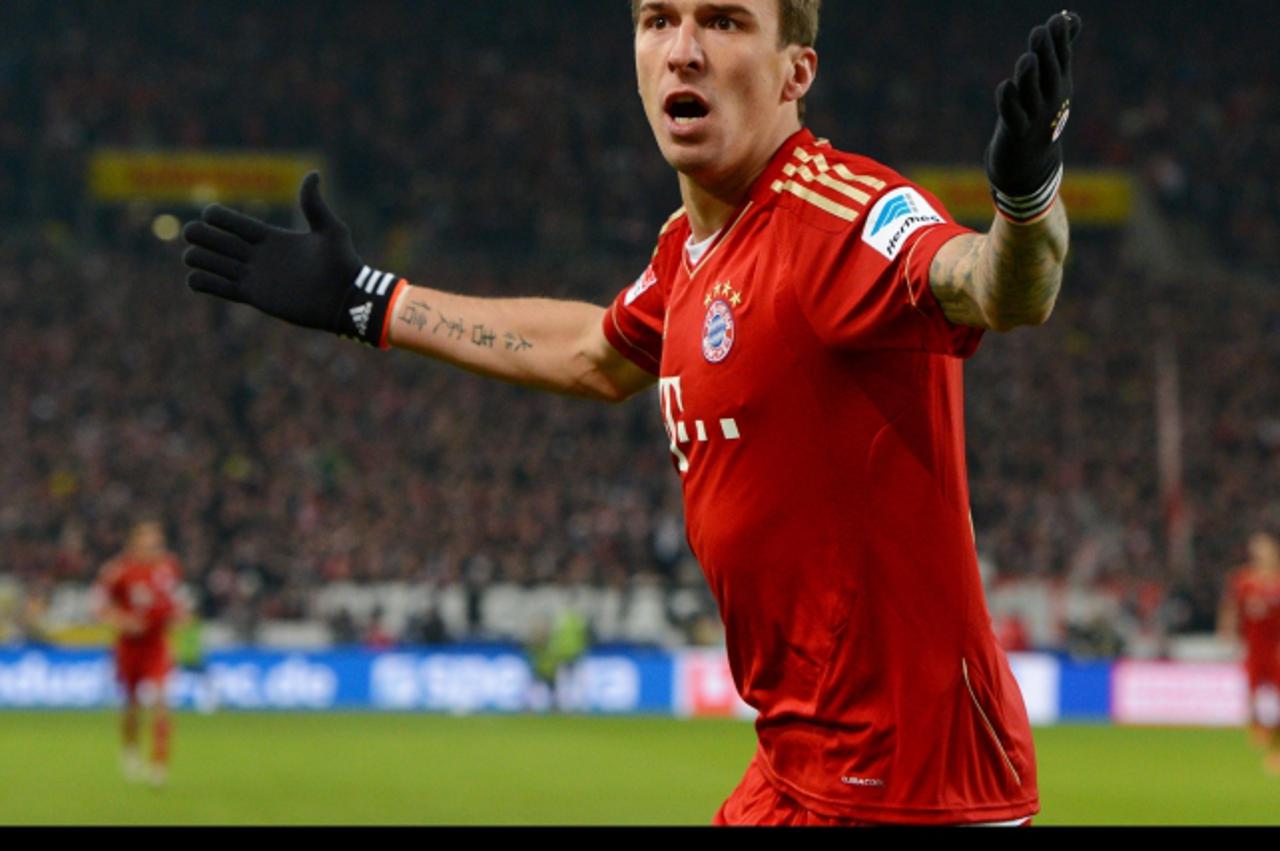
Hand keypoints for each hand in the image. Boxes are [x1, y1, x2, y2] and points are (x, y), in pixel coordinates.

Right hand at [182, 173, 405, 346]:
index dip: (216, 216)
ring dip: (197, 259)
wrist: (345, 300)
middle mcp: (258, 255)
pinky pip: (220, 288)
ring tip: (194, 258)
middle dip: (200, 235)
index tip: (210, 215)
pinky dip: (202, 283)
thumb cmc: (343, 264)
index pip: (232, 222)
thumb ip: (315, 204)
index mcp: (271, 236)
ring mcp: (254, 276)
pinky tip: (195, 279)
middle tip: (194, 235)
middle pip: (216, 240)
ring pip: (212, 263)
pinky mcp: (253, 296)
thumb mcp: (331, 230)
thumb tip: (313, 173)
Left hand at [984, 11, 1081, 221]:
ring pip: (1031, 93)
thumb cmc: (1042, 116)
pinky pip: (1012, 116)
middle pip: (1048, 72)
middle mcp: (1050, 99)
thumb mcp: (1055, 82)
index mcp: (1059, 84)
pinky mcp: (1016, 133)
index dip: (1060, 39)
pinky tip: (1005, 87)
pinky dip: (1008, 102)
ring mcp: (1034, 117)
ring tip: (1026, 58)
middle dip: (1045, 53)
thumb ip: (1060, 48)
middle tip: (1039, 32)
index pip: (1061, 57)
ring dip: (1028, 76)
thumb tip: (1068, 16)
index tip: (1058, 19)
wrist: (1031, 165)